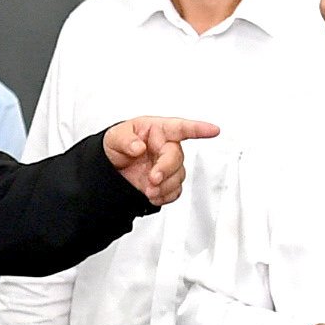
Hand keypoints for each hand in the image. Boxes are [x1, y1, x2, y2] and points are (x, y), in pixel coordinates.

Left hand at [102, 116, 222, 204]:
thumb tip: (138, 146)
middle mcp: (166, 147)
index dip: (198, 129)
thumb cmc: (117, 146)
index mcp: (158, 130)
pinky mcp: (167, 182)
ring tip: (148, 189)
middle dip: (166, 170)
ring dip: (164, 186)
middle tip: (153, 178)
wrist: (111, 170)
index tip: (213, 130)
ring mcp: (168, 166)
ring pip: (178, 176)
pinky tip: (153, 195)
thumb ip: (125, 140)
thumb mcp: (114, 137)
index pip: (180, 127)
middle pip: (177, 157)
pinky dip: (164, 196)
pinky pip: (175, 191)